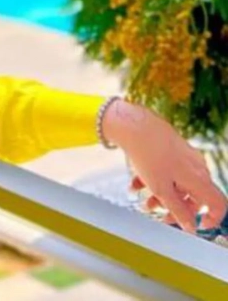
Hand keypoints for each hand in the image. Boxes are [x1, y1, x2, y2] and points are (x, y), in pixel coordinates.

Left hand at [103, 99, 227, 232]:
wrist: (135, 125)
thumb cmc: (150, 157)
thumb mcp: (162, 190)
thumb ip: (177, 210)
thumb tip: (191, 227)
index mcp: (200, 179)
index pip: (217, 204)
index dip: (211, 218)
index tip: (194, 226)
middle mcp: (197, 168)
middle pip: (193, 196)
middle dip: (174, 207)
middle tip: (156, 212)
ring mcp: (186, 158)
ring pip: (177, 183)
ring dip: (160, 194)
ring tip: (142, 199)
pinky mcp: (173, 150)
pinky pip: (168, 171)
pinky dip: (154, 179)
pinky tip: (135, 183)